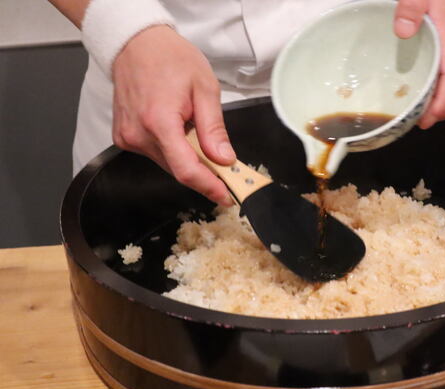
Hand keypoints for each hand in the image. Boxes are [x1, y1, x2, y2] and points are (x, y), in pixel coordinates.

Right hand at [112, 25, 234, 205]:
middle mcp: (138, 134)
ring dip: (188, 158)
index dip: (209, 187)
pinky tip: (177, 129)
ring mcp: (128, 138)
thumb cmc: (170, 58)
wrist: (136, 43)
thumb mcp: (204, 88)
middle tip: (226, 168)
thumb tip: (224, 159)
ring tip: (196, 132)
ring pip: (168, 164)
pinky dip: (173, 149)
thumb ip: (214, 129)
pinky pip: (155, 154)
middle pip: (178, 170)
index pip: (186, 170)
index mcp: (159, 122)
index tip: (227, 196)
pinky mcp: (124, 137)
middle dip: (205, 173)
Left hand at [394, 0, 444, 128]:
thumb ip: (411, 8)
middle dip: (442, 109)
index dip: (443, 102)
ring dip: (439, 100)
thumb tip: (404, 30)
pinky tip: (422, 89)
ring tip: (421, 114)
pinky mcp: (444, 39)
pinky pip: (444, 69)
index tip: (430, 117)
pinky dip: (437, 86)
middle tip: (422, 124)